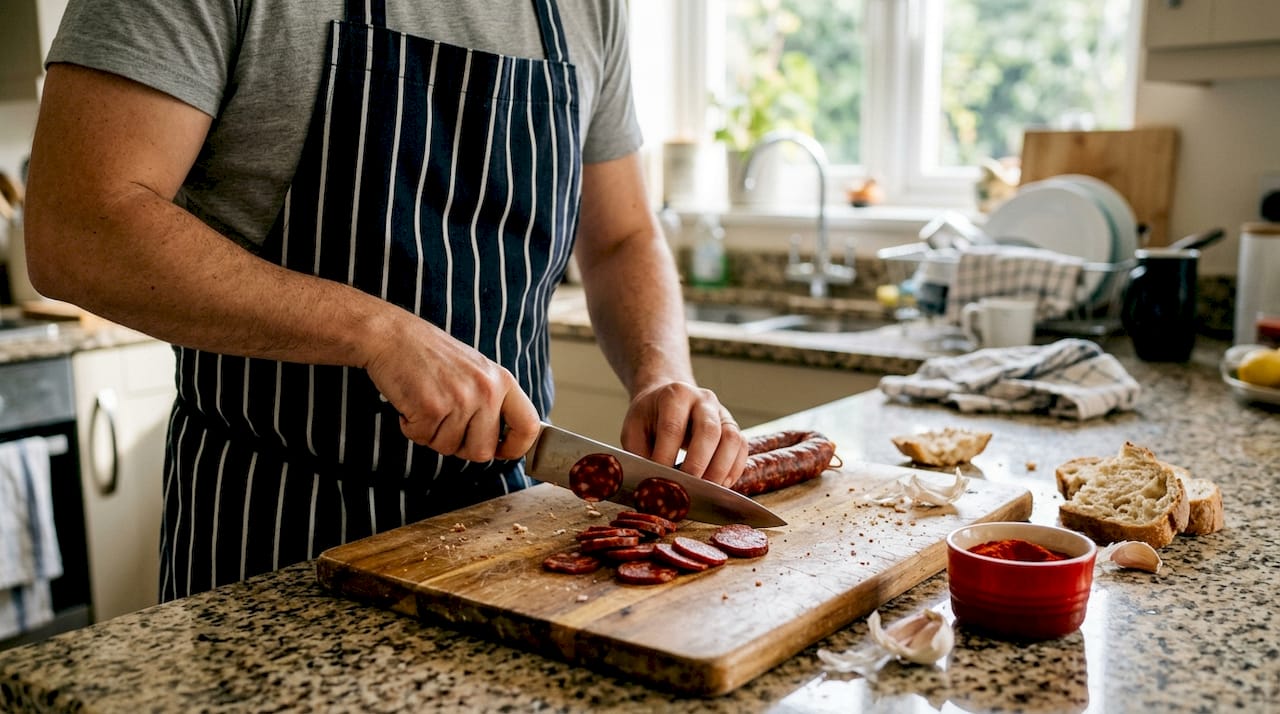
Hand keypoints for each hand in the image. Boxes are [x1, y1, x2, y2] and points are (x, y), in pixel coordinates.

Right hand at [362, 313, 540, 462]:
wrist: (392, 335)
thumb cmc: (430, 353)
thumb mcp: (475, 370)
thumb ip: (490, 401)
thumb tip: (499, 443)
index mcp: (502, 380)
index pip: (528, 426)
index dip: (516, 447)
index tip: (501, 451)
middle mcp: (486, 390)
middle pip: (483, 451)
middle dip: (460, 446)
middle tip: (444, 424)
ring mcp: (460, 399)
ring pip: (449, 448)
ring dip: (431, 434)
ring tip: (425, 404)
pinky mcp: (432, 407)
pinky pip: (423, 439)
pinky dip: (411, 427)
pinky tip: (410, 403)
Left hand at [619, 381, 747, 487]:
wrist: (666, 400)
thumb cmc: (649, 418)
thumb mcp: (634, 430)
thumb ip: (639, 454)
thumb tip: (649, 485)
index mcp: (675, 395)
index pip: (673, 427)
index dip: (666, 456)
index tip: (659, 480)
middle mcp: (703, 399)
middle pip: (709, 431)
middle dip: (698, 464)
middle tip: (686, 489)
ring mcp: (722, 412)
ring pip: (732, 439)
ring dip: (720, 470)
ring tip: (705, 491)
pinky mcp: (733, 427)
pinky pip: (742, 448)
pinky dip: (733, 470)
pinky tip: (719, 485)